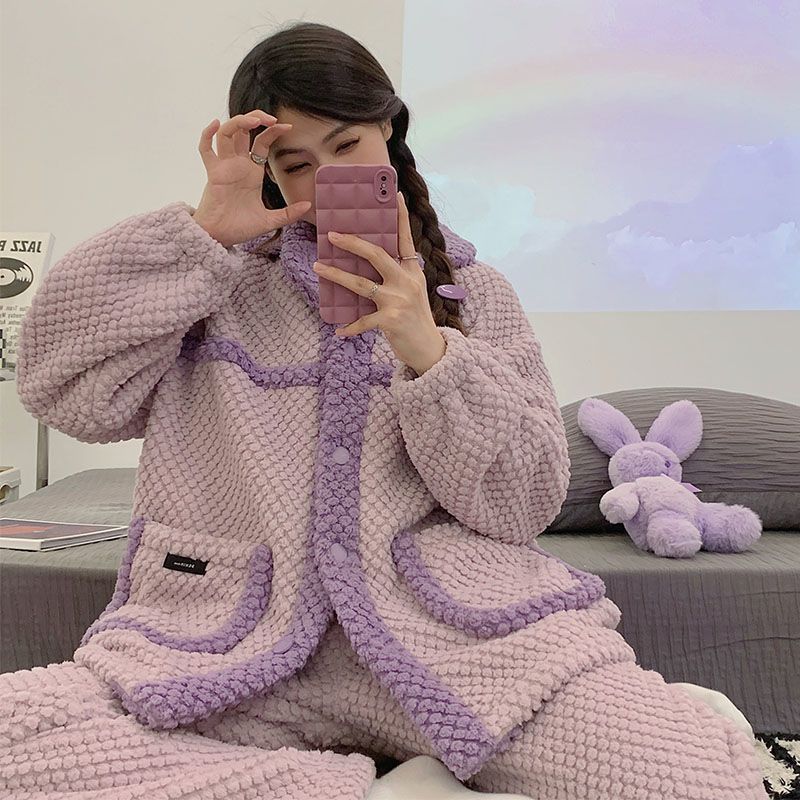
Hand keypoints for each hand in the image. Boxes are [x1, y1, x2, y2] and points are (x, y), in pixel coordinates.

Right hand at [194, 111, 311, 247]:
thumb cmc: (241, 227)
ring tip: (252, 120)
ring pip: (227, 134)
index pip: (262, 142)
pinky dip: (207, 134)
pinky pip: (205, 149)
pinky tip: (216, 124)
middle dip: (255, 118)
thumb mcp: (270, 220)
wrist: (221, 237)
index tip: (288, 127)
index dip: (273, 131)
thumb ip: (288, 213)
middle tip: (271, 118)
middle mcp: (238, 164)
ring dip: (237, 122)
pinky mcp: (213, 173)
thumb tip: (308, 206)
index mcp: (252, 171)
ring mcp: (224, 166)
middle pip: (243, 130)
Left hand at [311, 192, 446, 375]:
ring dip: (336, 275)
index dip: (400, 216)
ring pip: (360, 284)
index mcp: (413, 272)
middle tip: (332, 234)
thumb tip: (367, 265)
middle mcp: (406, 282)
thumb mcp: (412, 292)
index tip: (394, 195)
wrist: (430, 349)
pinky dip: (350, 327)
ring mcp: (398, 300)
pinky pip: (362, 321)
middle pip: (376, 255)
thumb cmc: (416, 320)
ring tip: (317, 267)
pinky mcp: (391, 320)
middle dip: (352, 243)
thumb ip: (396, 277)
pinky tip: (339, 330)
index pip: (405, 239)